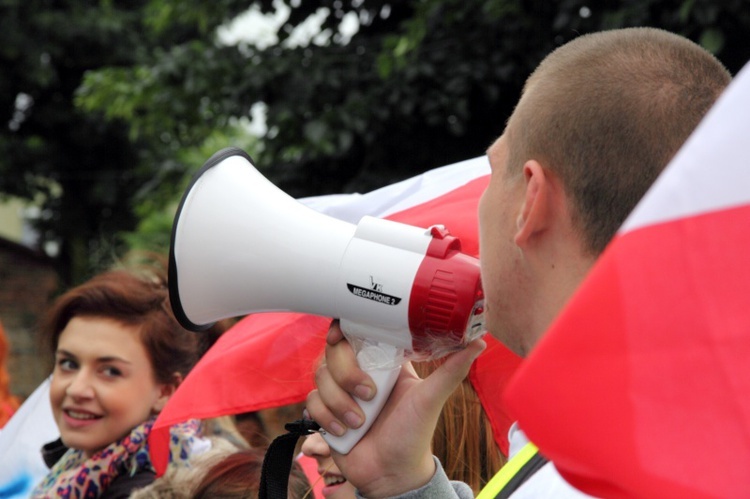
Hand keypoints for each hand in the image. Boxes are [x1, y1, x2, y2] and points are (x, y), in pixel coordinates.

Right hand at [306, 320, 485, 496]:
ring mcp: (339, 390)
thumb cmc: (414, 434)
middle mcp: (358, 370)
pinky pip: (311, 401)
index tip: (343, 334)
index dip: (345, 326)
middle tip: (370, 395)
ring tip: (361, 422)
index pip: (356, 328)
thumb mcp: (432, 398)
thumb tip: (479, 341)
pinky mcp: (325, 410)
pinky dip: (327, 417)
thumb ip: (451, 369)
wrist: (392, 474)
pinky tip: (345, 431)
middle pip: (333, 351)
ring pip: (319, 375)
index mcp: (382, 359)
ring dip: (339, 402)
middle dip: (347, 374)